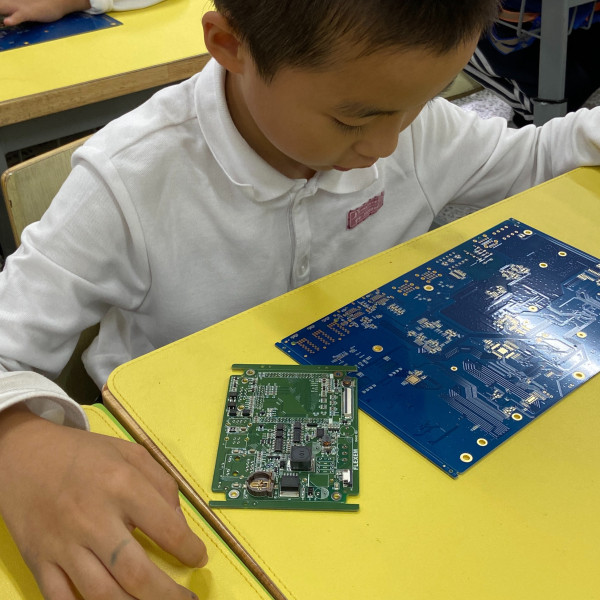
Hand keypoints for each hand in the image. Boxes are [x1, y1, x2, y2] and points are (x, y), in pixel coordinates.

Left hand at [0, 0, 90, 25]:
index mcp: (7, 3)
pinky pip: (20, 15)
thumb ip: (13, 13)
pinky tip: (8, 22)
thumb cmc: (41, 5)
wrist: (59, 1)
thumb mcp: (23, 9)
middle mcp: (8, 2)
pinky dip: (14, 18)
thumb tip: (6, 19)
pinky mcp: (30, 12)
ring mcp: (18, 6)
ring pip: (1, 8)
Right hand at [0, 405, 207, 598]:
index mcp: (121, 484)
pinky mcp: (39, 561)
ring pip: (102, 595)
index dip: (189, 549)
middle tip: (186, 599)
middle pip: (136, 573)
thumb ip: (162, 485)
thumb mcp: (131, 453)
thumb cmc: (84, 455)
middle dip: (167, 595)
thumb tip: (180, 524)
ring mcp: (63, 544)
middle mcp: (93, 517)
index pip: (166, 529)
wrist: (24, 455)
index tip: (198, 557)